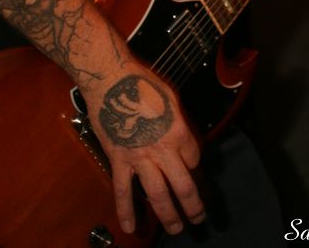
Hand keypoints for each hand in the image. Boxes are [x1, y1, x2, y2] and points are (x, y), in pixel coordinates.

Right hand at [86, 59, 204, 235]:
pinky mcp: (119, 159)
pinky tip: (130, 228)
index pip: (193, 157)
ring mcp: (140, 157)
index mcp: (177, 131)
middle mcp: (162, 149)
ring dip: (169, 216)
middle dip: (193, 205)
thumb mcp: (170, 97)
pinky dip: (126, 211)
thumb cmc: (140, 82)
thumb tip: (181, 136)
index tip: (190, 165)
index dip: (194, 163)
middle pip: (184, 185)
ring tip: (177, 229)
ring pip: (158, 195)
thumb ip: (177, 121)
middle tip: (198, 217)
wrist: (110, 79)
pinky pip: (123, 190)